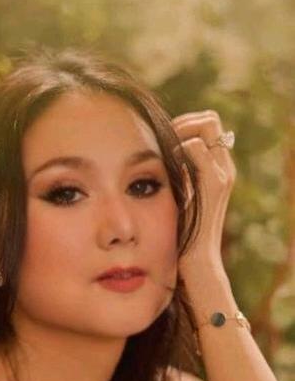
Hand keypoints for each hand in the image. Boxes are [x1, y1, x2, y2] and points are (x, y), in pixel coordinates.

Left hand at [171, 110, 236, 281]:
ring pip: (207, 125)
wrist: (197, 261)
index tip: (163, 141)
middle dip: (183, 122)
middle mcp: (225, 168)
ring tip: (163, 153)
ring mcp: (222, 174)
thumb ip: (176, 177)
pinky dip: (178, 150)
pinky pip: (196, 148)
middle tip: (162, 142)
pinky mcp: (214, 184)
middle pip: (211, 119)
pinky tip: (165, 168)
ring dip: (181, 131)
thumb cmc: (181, 234)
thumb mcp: (179, 199)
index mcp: (218, 170)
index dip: (185, 125)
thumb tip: (155, 159)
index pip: (208, 126)